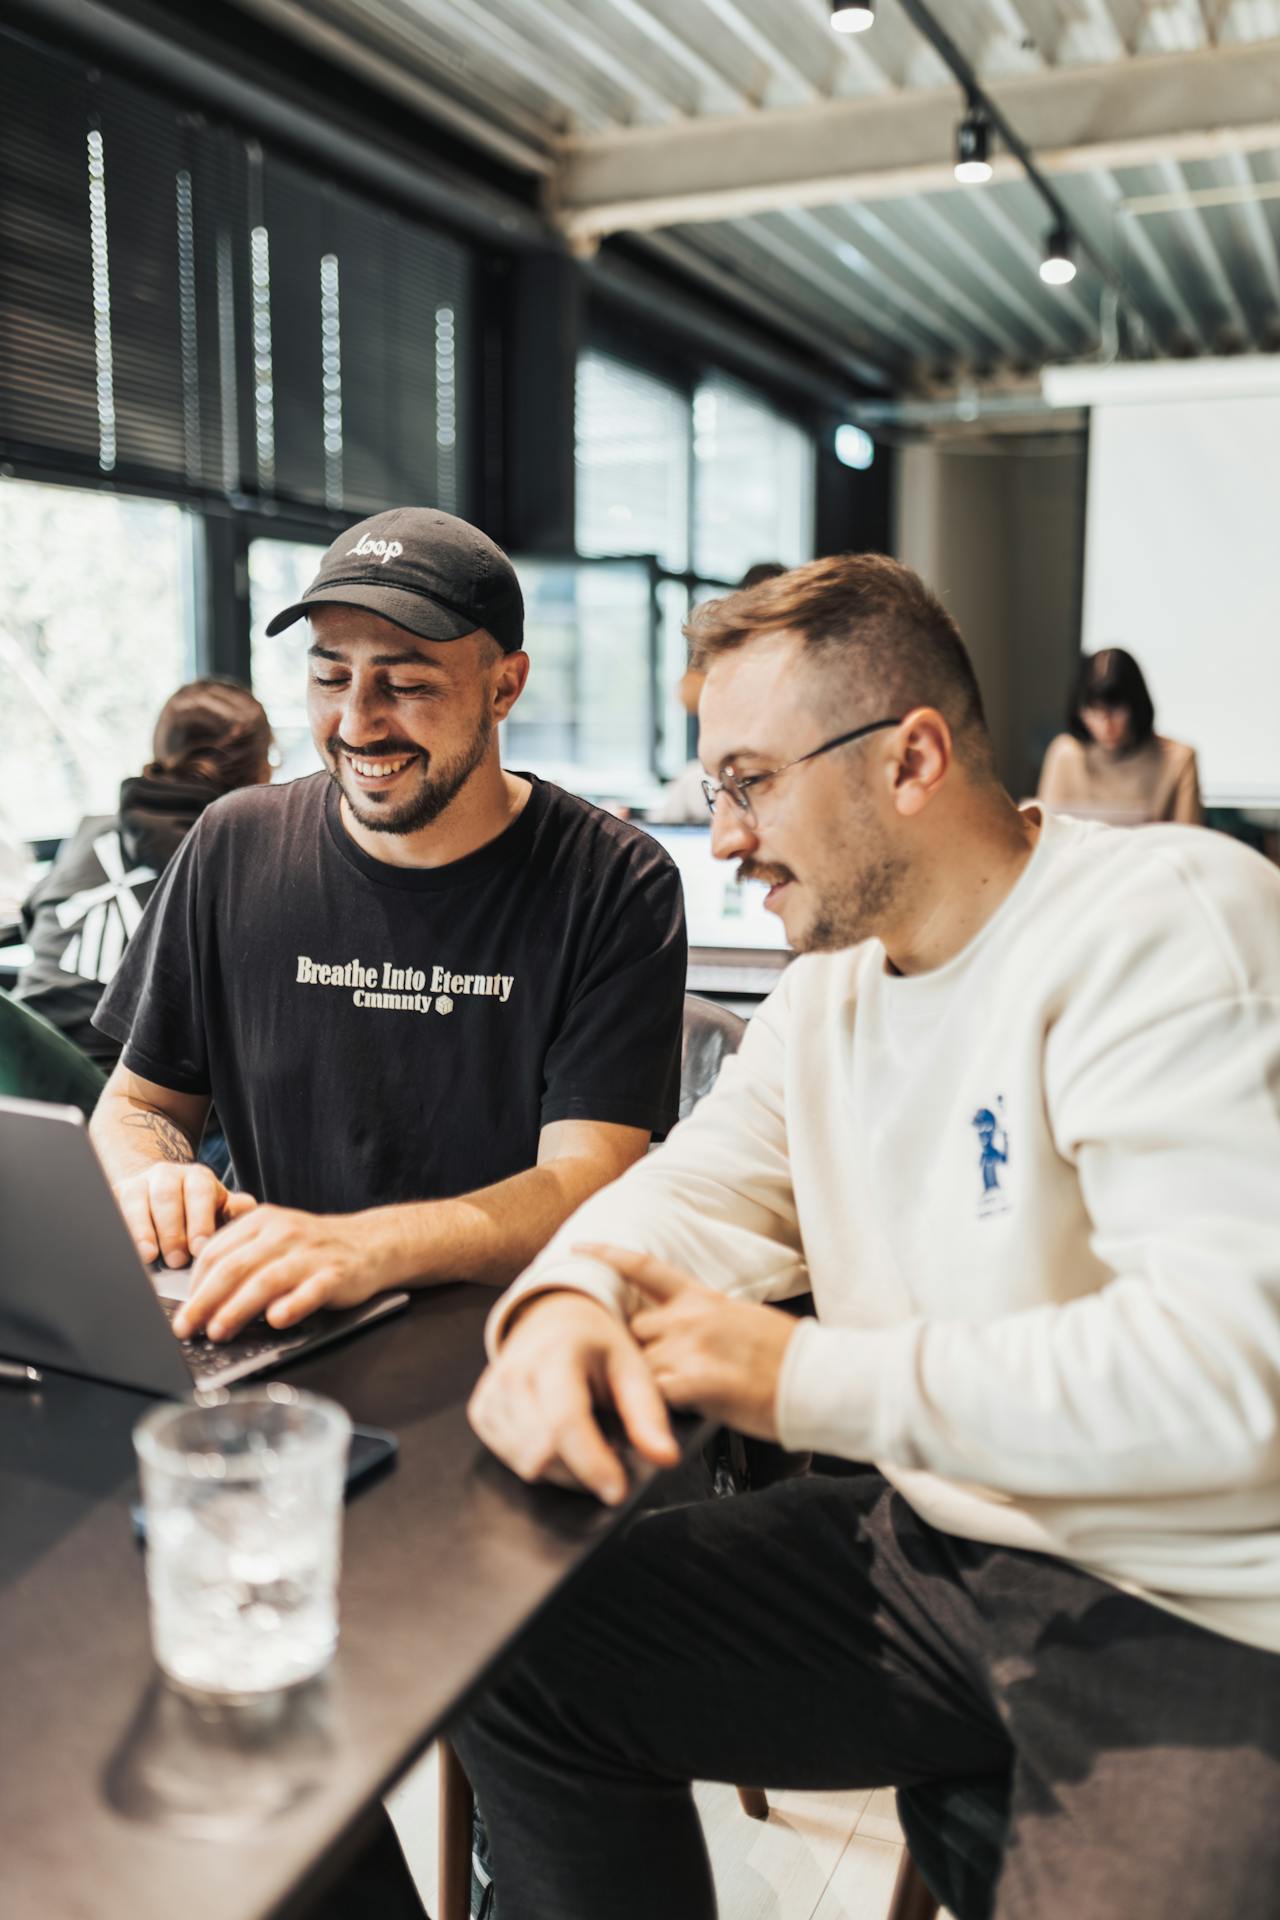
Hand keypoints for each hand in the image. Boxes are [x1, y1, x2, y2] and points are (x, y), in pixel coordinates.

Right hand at [114, 1162, 257, 1269]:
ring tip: (148, 1256)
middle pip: (166, 1198)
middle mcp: (166, 1175)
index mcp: (197, 1178)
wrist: (159, 1190)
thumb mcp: (218, 1208)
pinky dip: (117, 1229)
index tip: (200, 1248)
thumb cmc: (196, 1209)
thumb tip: (249, 1208)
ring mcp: (137, 1184)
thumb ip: (234, 1210)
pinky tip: (122, 1250)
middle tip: (176, 1260)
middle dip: (172, 1231)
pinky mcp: (114, 1195)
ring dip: (141, 1231)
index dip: (200, 1221)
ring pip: (136, 1201)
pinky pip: (112, 1209)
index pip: (199, 1193)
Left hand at [173, 1206, 380, 1340]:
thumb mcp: (274, 1239)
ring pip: (265, 1280)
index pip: (215, 1252)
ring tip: (218, 1332)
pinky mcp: (336, 1274)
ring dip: (237, 1309)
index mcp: (262, 1221)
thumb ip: (241, 1256)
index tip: (183, 1311)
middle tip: (187, 1328)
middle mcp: (283, 1233)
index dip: (194, 1285)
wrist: (370, 1243)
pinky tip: (276, 1320)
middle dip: (204, 1301)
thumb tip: (200, 1295)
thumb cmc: (313, 1249)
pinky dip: (292, 1305)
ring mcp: (310, 1253)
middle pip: (234, 1267)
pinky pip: (310, 1291)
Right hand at [468, 1291, 679, 1505]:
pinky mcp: (480, 1411)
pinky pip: (510, 1460)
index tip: (617, 1492)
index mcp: (555, 1354)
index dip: (591, 1463)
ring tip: (585, 1437)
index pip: (565, 1422)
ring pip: (526, 1463)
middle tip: (609, 1448)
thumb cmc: (598, 1347)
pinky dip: (539, 1462)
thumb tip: (667, 1458)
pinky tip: (556, 1438)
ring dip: (563, 1468)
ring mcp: (491, 1392)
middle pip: (543, 1453)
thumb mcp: (632, 1368)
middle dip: (583, 1468)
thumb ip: (648, 1415)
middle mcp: (514, 1372)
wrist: (554, 1320)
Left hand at [579, 1244, 798, 1441]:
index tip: (578, 1249)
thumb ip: (703, 1320)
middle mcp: (690, 1316)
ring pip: (636, 1363)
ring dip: (638, 1385)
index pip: (644, 1268)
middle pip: (631, 1328)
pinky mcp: (697, 1383)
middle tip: (636, 1375)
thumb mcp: (742, 1318)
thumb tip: (682, 1329)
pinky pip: (653, 1395)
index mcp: (702, 1298)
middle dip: (631, 1352)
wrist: (817, 1378)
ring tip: (644, 1404)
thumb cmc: (786, 1356)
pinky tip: (654, 1421)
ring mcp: (691, 1347)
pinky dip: (649, 1411)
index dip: (607, 1256)